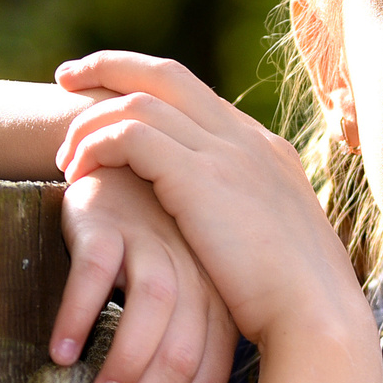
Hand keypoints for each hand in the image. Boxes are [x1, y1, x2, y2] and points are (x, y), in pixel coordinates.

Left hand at [51, 52, 374, 352]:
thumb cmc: (295, 302)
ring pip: (139, 101)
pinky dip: (95, 146)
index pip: (198, 96)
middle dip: (109, 67)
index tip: (109, 101)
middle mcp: (247, 139)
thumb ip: (245, 221)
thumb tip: (220, 233)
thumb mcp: (275, 245)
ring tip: (66, 158)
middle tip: (66, 80)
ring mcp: (226, 152)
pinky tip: (79, 177)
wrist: (316, 316)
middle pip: (166, 73)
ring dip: (90, 122)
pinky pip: (128, 135)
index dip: (147, 91)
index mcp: (267, 150)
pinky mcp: (198, 176)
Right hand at [52, 166, 240, 382]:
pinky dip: (81, 314)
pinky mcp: (111, 219)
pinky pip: (98, 270)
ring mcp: (155, 243)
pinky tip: (62, 350)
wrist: (120, 167)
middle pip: (184, 355)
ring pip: (150, 314)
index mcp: (220, 302)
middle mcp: (196, 274)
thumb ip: (174, 357)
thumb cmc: (147, 251)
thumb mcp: (175, 300)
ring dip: (124, 366)